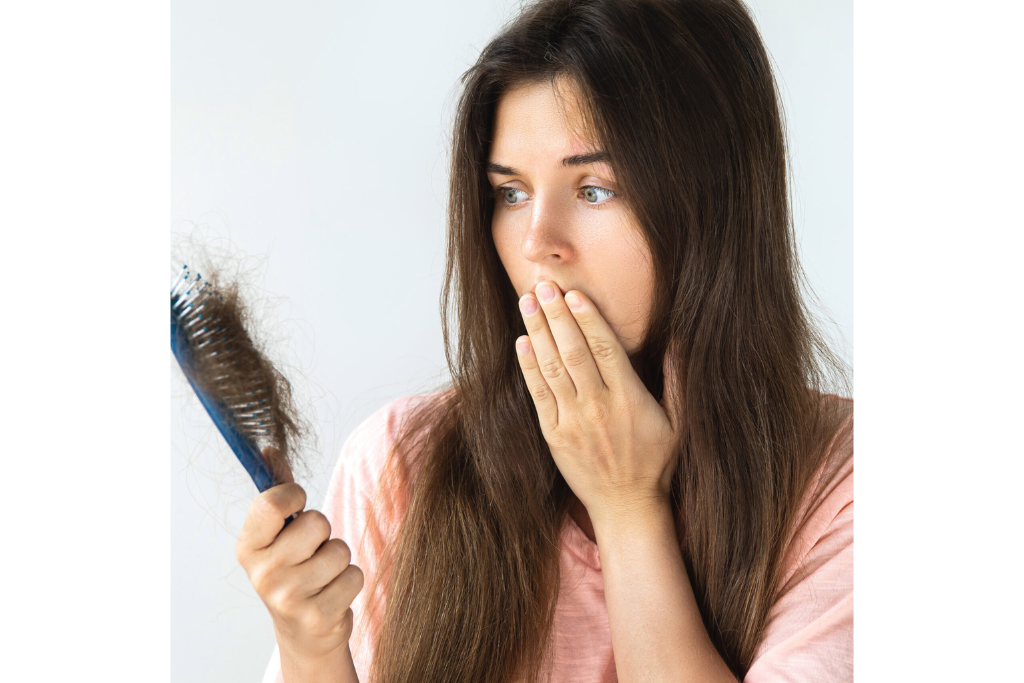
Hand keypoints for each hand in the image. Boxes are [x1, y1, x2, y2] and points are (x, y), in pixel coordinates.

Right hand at [236, 448, 363, 664]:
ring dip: (339, 559)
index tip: (298, 503)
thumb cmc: (293, 570)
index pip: (271, 503)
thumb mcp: (278, 534)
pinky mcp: (317, 616)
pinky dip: (350, 581)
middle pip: (316, 523)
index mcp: (248, 547)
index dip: (294, 495)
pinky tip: (333, 593)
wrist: (303, 632)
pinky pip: (354, 576)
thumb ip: (278, 491)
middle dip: (324, 533)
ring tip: (323, 574)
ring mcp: (288, 598)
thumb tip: (270, 448)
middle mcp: (262, 574)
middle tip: (312, 550)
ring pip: (340, 550)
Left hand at [515, 282, 682, 526]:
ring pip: (552, 368)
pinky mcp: (553, 435)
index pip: (606, 349)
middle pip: (574, 352)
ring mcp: (572, 422)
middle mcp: (598, 407)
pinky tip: (522, 342)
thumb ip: (677, 380)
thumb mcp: (679, 422)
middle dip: (556, 315)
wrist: (626, 507)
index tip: (575, 293)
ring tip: (527, 301)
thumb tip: (681, 339)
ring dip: (538, 332)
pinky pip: (538, 395)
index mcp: (629, 400)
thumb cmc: (655, 462)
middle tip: (543, 285)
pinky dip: (529, 367)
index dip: (589, 318)